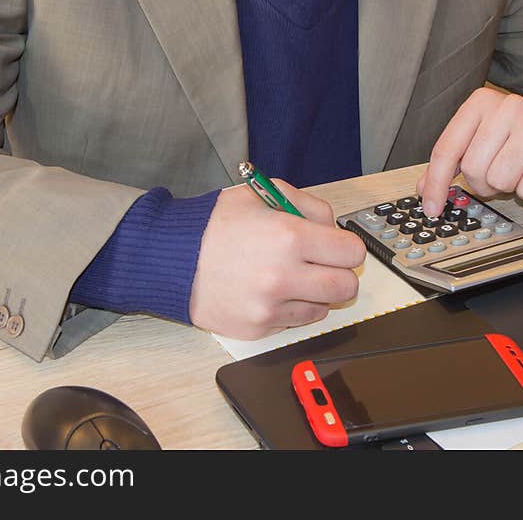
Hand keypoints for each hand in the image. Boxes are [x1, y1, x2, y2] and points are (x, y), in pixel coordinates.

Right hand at [189, 180, 365, 339]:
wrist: (171, 258)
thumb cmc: (213, 225)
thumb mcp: (261, 194)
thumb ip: (306, 205)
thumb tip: (333, 227)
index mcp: (289, 236)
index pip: (352, 252)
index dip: (346, 247)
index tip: (337, 246)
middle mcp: (283, 275)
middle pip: (347, 287)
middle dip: (339, 274)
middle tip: (321, 265)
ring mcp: (271, 306)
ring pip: (324, 308)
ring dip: (314, 293)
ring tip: (288, 276)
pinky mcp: (258, 327)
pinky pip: (295, 322)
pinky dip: (290, 308)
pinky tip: (269, 291)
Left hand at [417, 88, 522, 216]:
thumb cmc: (518, 146)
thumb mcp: (479, 145)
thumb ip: (450, 164)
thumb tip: (424, 190)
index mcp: (481, 102)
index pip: (446, 149)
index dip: (436, 183)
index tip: (431, 208)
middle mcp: (508, 106)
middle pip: (473, 168)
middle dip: (482, 183)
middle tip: (497, 174)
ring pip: (499, 180)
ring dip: (506, 187)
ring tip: (519, 171)